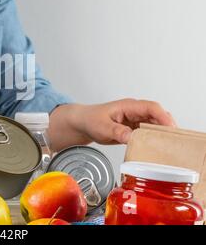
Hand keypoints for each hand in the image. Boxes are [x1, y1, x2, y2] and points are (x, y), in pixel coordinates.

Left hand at [50, 99, 175, 148]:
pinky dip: (153, 139)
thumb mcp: (102, 127)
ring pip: (155, 125)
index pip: (151, 108)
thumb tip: (132, 137)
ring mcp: (135, 120)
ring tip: (167, 146)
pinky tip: (156, 148)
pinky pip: (148, 133)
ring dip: (161, 134)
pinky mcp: (134, 129)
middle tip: (172, 141)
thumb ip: (117, 132)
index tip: (170, 128)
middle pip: (158, 116)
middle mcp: (134, 111)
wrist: (82, 123)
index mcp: (128, 106)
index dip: (163, 117)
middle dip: (166, 127)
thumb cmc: (90, 119)